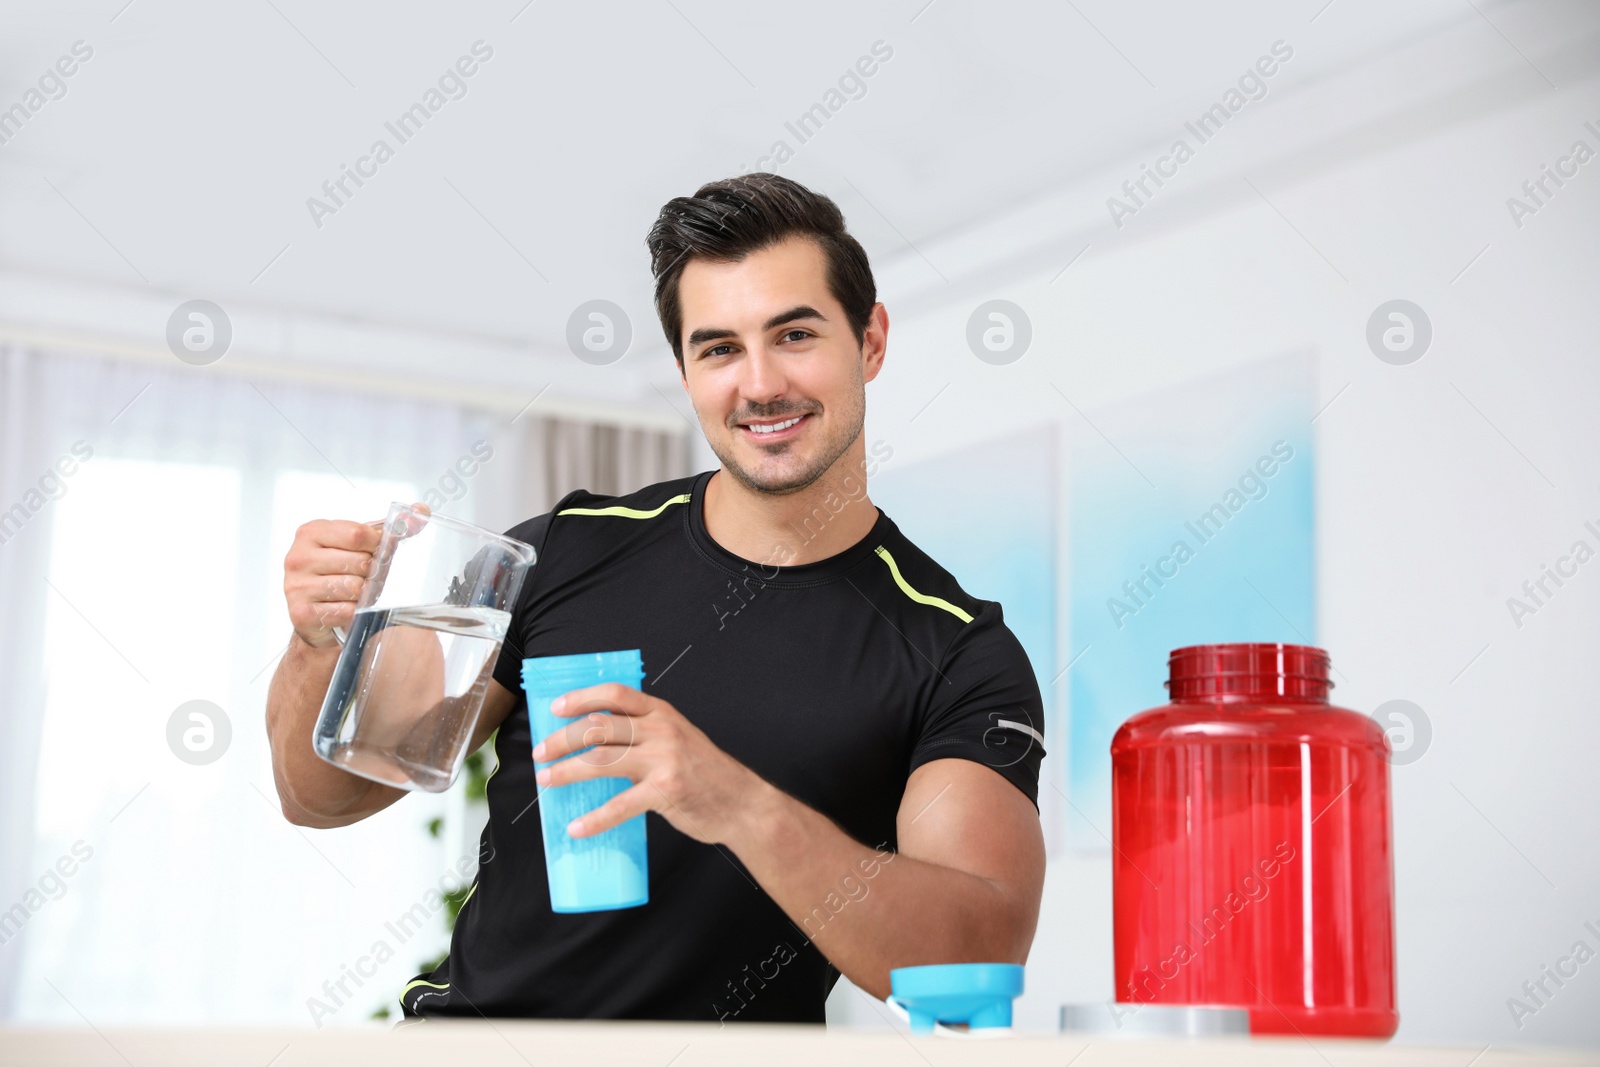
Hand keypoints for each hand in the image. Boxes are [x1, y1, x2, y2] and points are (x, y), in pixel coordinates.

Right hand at [282, 503, 428, 647]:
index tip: (380, 551)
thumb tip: (420, 510)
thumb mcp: (357, 544)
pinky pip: (346, 611)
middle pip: (360, 562)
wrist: (311, 612)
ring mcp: (297, 585)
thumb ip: (387, 528)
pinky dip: (354, 612)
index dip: (378, 545)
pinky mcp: (301, 613)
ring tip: (355, 593)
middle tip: (366, 577)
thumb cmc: (337, 571)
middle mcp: (298, 556)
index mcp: (311, 532)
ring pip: (354, 588)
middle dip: (372, 573)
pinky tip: (346, 608)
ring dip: (363, 594)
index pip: (358, 534)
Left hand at [531, 684, 770, 844]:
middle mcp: (661, 730)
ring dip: (568, 771)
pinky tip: (577, 827)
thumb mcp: (678, 738)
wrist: (743, 803)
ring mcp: (664, 759)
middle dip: (563, 739)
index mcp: (662, 713)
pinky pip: (621, 805)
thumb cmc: (707, 774)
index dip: (582, 697)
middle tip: (540, 753)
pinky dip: (595, 818)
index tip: (556, 708)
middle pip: (600, 726)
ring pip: (602, 759)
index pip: (615, 693)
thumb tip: (597, 742)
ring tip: (546, 781)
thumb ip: (645, 735)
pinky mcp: (666, 791)